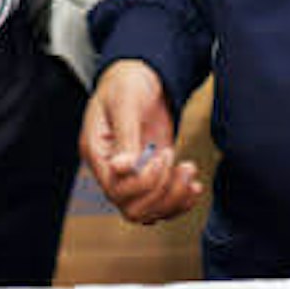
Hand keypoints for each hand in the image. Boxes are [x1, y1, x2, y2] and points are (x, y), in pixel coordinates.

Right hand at [80, 59, 204, 224]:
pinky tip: (193, 185)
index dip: (144, 181)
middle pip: (131, 207)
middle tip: (176, 160)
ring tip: (189, 170)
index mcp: (97, 151)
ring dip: (174, 198)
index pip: (115, 189)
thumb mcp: (125, 101)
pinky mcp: (148, 176)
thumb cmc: (127, 82)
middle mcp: (110, 169)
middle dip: (161, 190)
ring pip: (147, 212)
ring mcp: (130, 175)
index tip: (162, 154)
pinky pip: (160, 206)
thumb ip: (125, 134)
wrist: (142, 76)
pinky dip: (180, 202)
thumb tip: (122, 168)